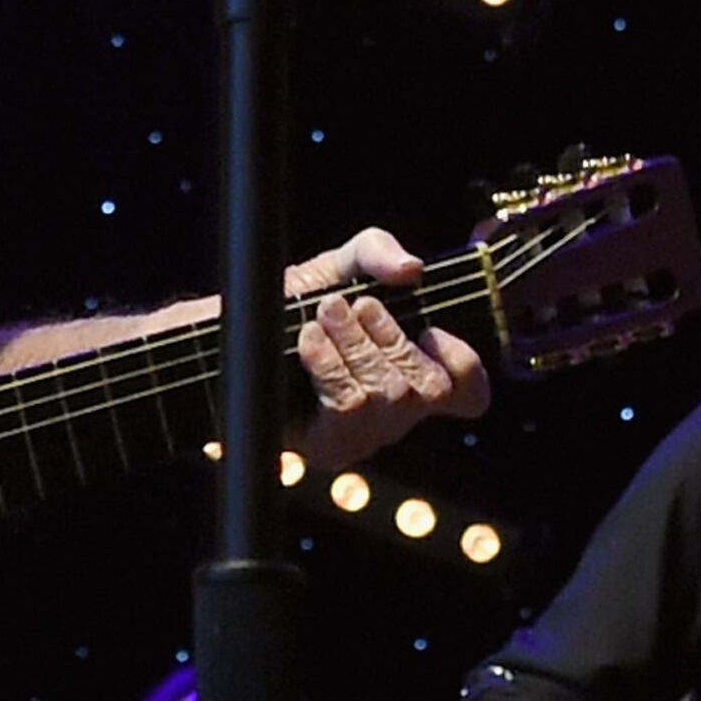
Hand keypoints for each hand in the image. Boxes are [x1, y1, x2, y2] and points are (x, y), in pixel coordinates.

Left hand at [285, 227, 491, 470]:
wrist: (233, 332)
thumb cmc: (294, 303)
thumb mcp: (340, 267)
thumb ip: (377, 254)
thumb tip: (411, 269)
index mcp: (412, 372)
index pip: (467, 394)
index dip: (466, 369)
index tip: (433, 331)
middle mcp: (395, 412)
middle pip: (428, 389)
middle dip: (390, 335)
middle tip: (350, 305)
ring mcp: (363, 435)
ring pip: (387, 396)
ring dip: (355, 345)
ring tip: (326, 314)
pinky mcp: (327, 446)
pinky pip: (349, 407)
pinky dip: (331, 365)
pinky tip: (309, 341)